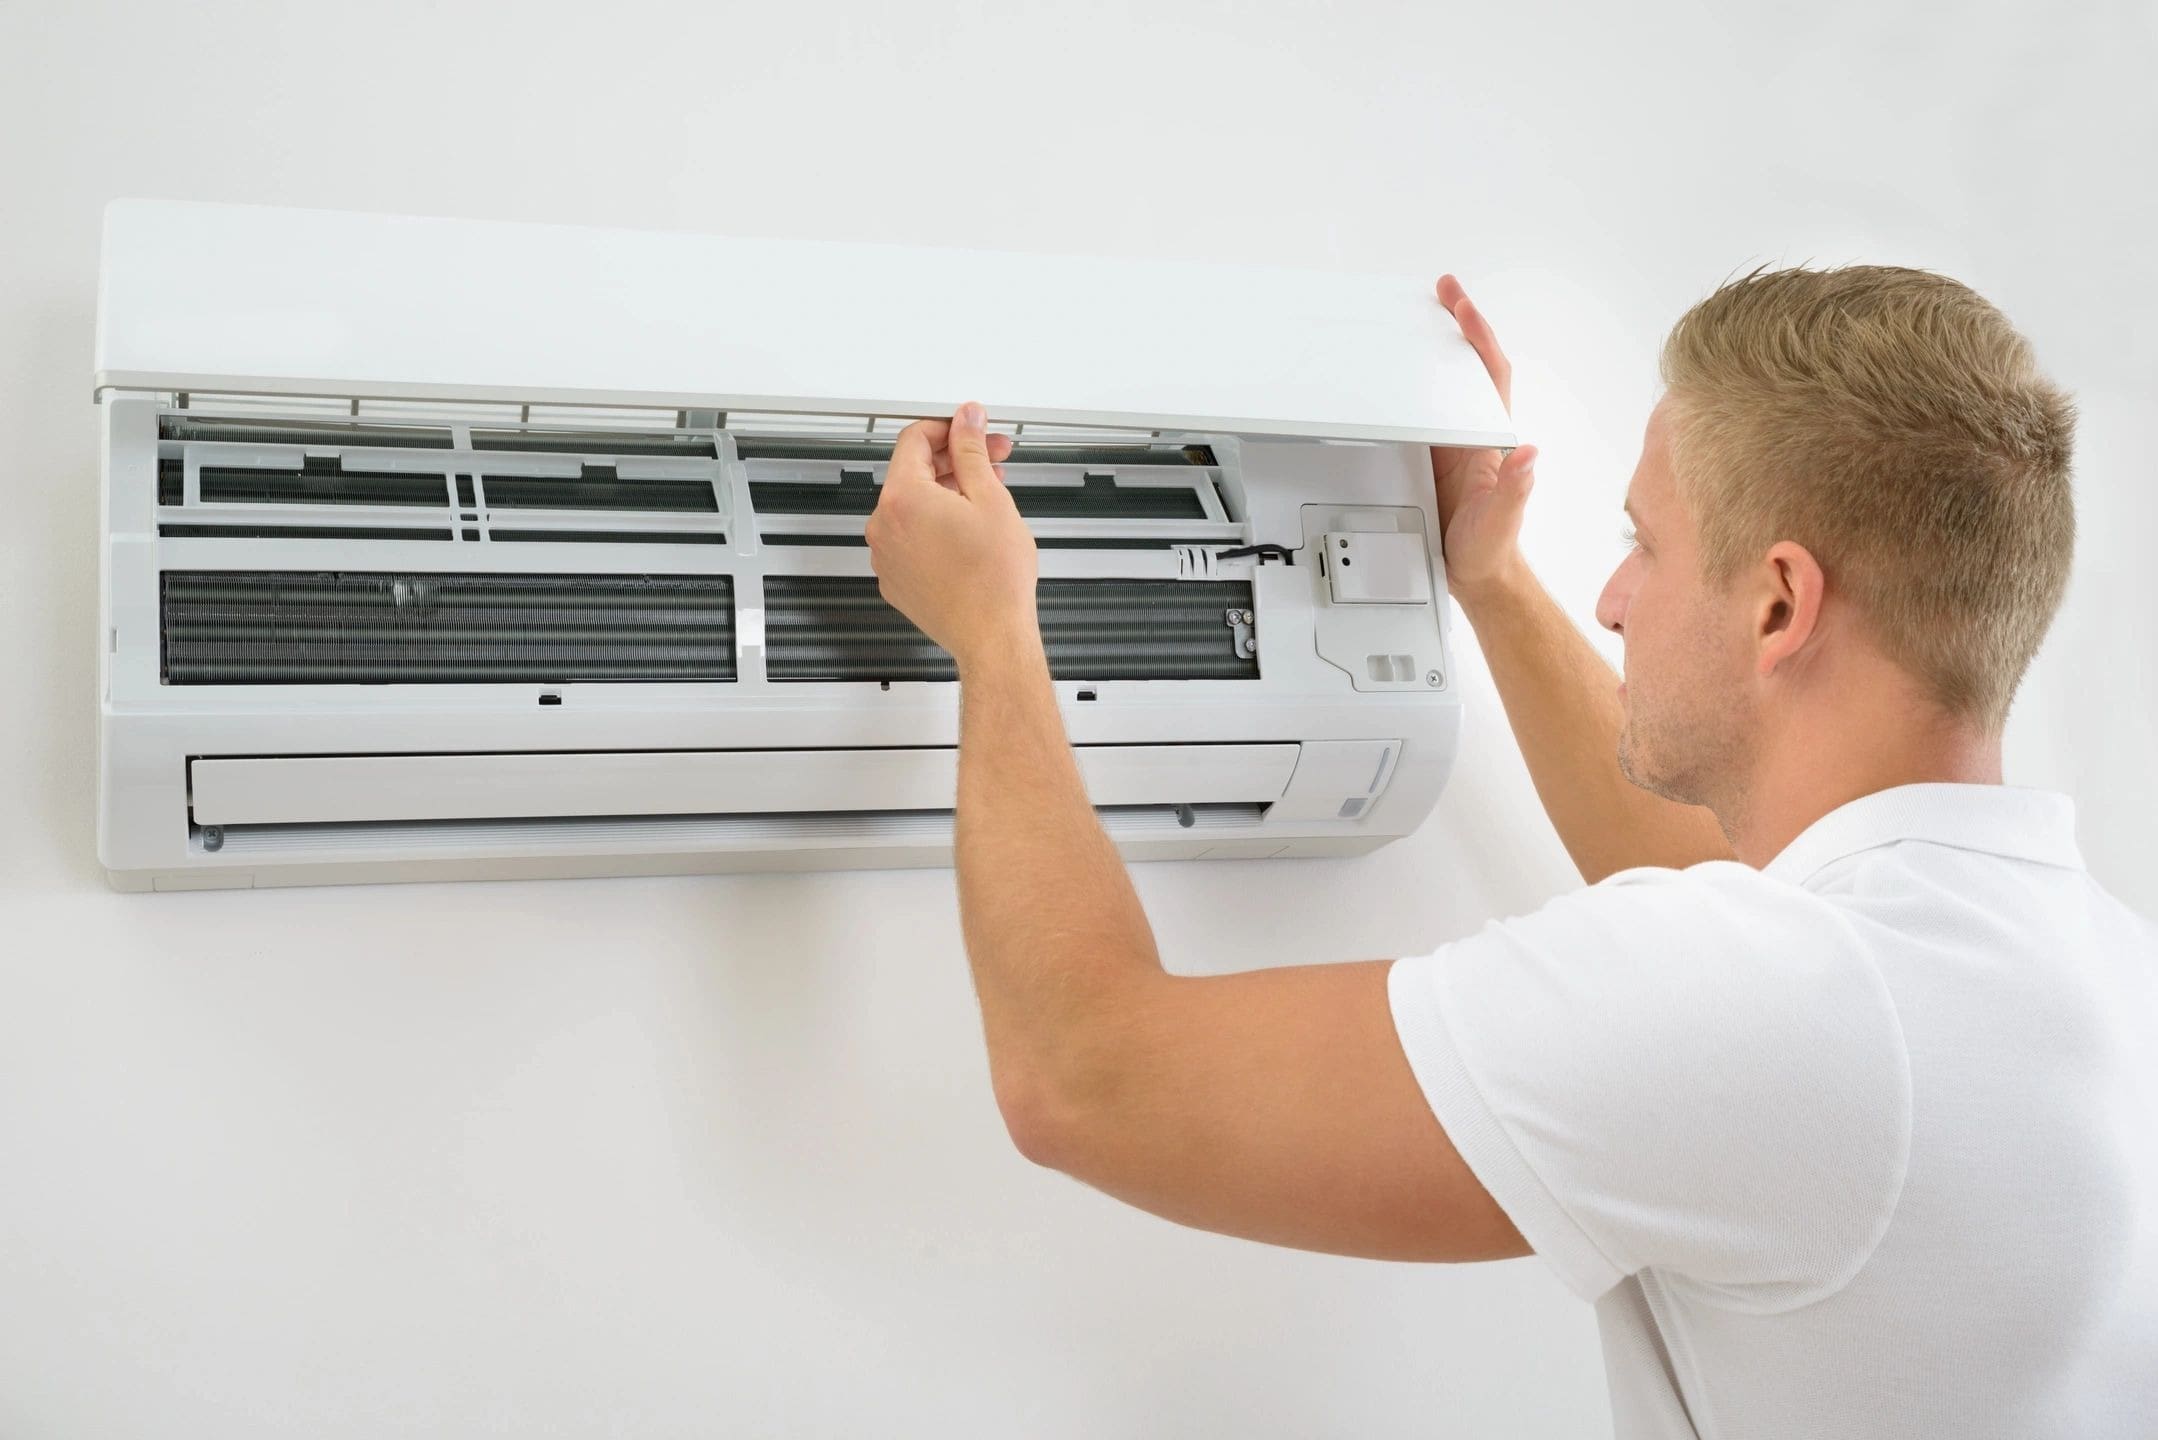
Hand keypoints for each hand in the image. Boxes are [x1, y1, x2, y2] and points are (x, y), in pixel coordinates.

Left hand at [865, 403, 1036, 673]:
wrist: (992, 637)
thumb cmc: (993, 580)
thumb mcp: (991, 499)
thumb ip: (972, 451)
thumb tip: (965, 420)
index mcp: (902, 498)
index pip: (914, 439)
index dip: (949, 429)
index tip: (971, 431)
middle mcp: (884, 526)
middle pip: (913, 473)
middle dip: (954, 462)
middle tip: (991, 461)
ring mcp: (886, 555)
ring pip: (913, 507)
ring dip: (947, 494)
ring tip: (988, 498)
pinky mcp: (896, 579)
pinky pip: (911, 538)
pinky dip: (936, 527)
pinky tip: (969, 532)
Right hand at [1433, 275, 1536, 607]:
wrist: (1475, 574)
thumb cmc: (1489, 549)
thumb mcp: (1501, 520)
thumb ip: (1515, 489)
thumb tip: (1528, 452)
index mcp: (1489, 439)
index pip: (1489, 375)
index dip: (1478, 338)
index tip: (1461, 306)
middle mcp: (1471, 434)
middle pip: (1467, 366)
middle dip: (1457, 324)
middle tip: (1441, 289)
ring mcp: (1451, 444)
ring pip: (1443, 384)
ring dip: (1434, 348)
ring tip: (1416, 315)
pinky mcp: (1429, 457)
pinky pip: (1419, 410)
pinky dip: (1410, 384)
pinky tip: (1393, 373)